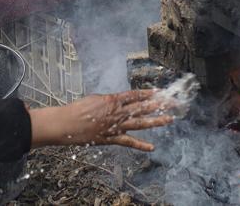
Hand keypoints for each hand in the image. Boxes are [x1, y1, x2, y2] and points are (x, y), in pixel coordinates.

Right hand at [29, 90, 174, 151]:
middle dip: (158, 105)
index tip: (160, 92)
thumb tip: (118, 102)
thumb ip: (109, 101)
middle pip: (142, 108)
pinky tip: (152, 147)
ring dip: (155, 121)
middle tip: (172, 104)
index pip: (135, 95)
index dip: (148, 94)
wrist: (67, 123)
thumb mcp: (95, 99)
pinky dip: (140, 145)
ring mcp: (116, 126)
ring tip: (169, 119)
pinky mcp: (112, 138)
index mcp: (113, 100)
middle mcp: (117, 112)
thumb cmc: (78, 109)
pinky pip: (129, 142)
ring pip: (140, 123)